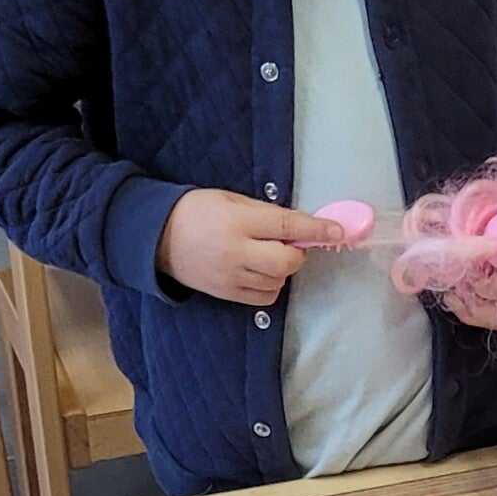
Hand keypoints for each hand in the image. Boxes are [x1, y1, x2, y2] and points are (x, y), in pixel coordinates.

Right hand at [157, 191, 359, 307]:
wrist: (158, 237)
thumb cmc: (197, 211)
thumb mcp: (231, 199)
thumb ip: (266, 213)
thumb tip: (300, 225)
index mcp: (237, 222)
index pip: (287, 227)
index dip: (316, 229)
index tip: (338, 231)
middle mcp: (235, 252)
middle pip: (286, 262)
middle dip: (297, 253)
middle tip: (287, 244)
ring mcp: (231, 277)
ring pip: (278, 281)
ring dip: (282, 268)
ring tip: (265, 254)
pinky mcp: (228, 294)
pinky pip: (266, 296)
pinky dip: (271, 284)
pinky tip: (259, 270)